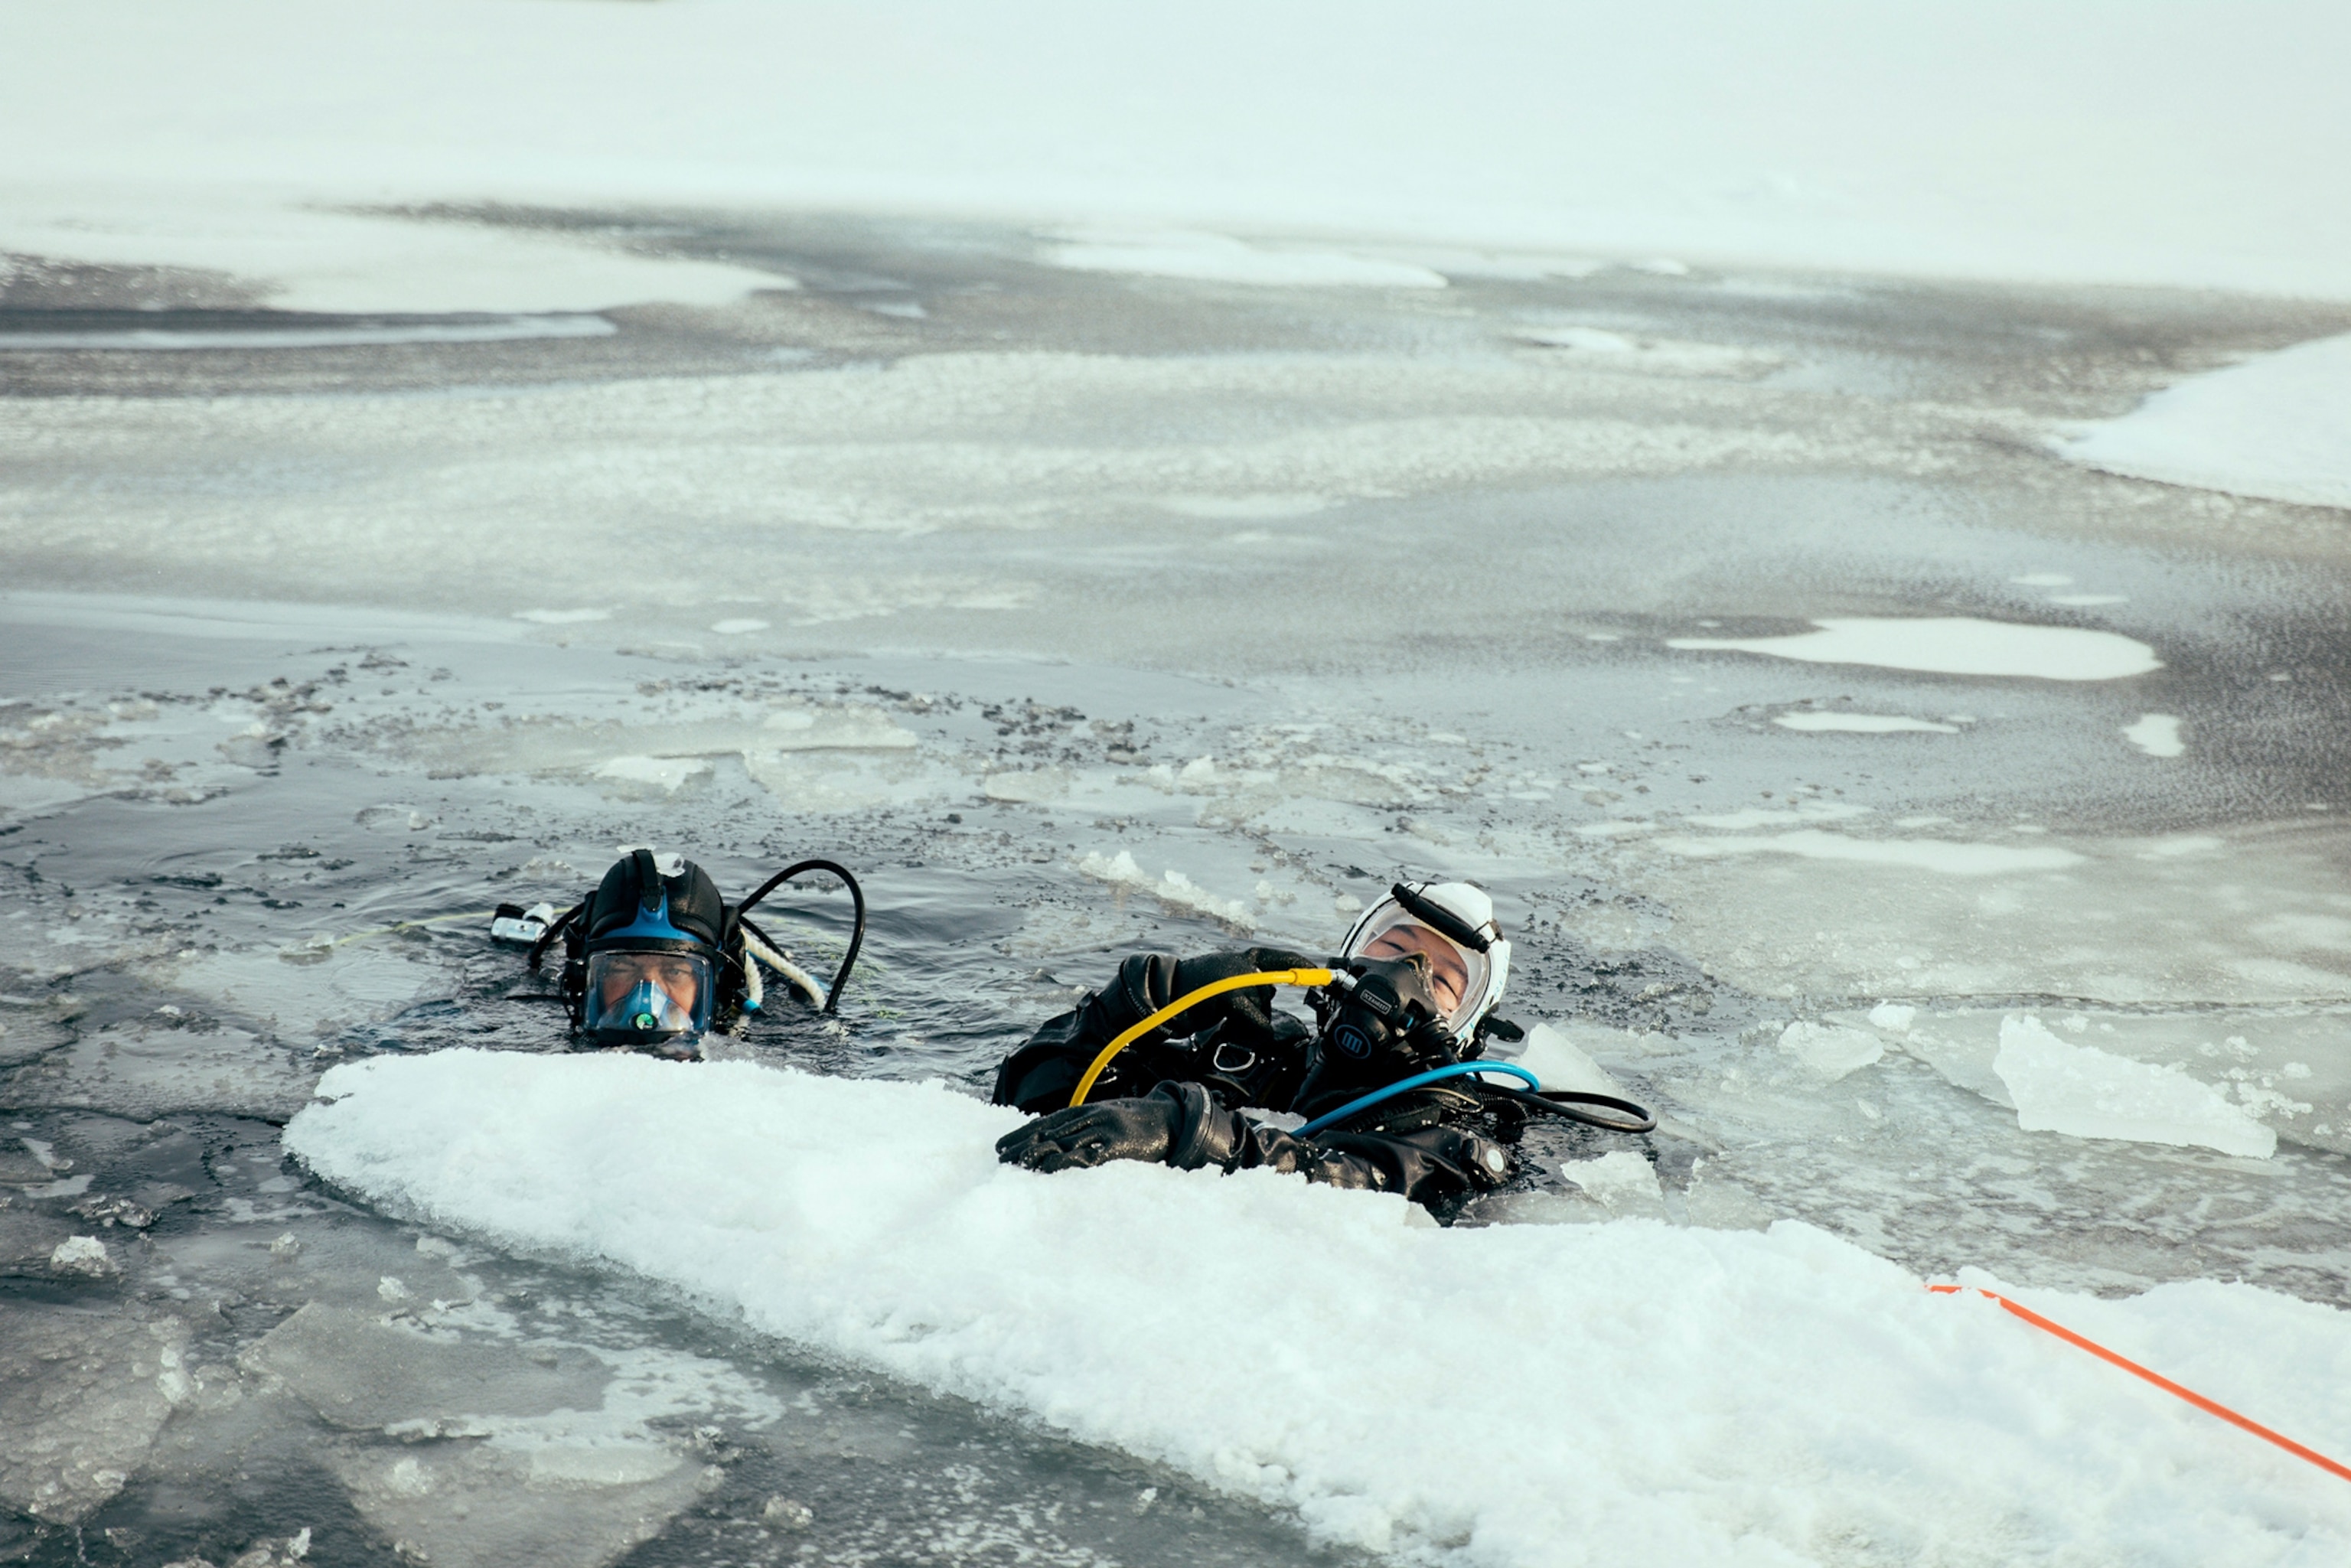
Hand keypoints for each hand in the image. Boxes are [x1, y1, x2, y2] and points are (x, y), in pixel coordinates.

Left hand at [996, 1097, 1182, 1171]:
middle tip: (1000, 1158)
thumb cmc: (1135, 1124)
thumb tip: (1054, 1143)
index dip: (1021, 1133)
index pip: (1046, 1122)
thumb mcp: (1106, 1118)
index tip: (1000, 1145)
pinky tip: (1048, 1170)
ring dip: (1036, 1154)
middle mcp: (1091, 1117)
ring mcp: (1103, 1130)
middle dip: (1023, 1145)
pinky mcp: (1117, 1146)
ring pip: (1063, 1142)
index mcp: (1086, 1111)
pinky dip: (1066, 1162)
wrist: (1170, 1120)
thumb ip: (1083, 1128)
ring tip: (1016, 1165)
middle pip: (1049, 1132)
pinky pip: (1088, 1155)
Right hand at [1170, 947, 1316, 1033]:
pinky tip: (1235, 1028)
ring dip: (1249, 1021)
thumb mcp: (1223, 982)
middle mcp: (1240, 964)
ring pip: (1261, 1007)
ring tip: (1222, 1019)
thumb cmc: (1193, 994)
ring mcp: (1235, 978)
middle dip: (1257, 1010)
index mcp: (1239, 959)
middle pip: (1268, 992)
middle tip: (1233, 1016)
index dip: (1296, 963)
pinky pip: (1255, 1017)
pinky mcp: (1229, 995)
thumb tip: (1269, 993)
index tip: (1315, 970)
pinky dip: (1253, 1028)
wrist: (1162, 996)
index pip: (1275, 957)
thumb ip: (1246, 984)